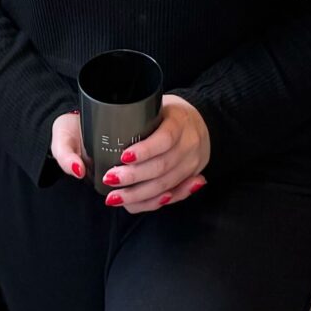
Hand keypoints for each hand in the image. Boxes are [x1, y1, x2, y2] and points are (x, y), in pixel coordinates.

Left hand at [98, 96, 210, 213]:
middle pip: (162, 166)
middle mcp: (190, 144)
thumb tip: (109, 126)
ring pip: (165, 185)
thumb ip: (137, 116)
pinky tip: (135, 204)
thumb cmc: (169, 114)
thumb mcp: (157, 106)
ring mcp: (192, 163)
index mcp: (180, 121)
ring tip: (115, 197)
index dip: (145, 150)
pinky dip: (152, 202)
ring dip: (138, 195)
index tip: (124, 156)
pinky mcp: (191, 178)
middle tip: (110, 179)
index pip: (165, 138)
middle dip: (134, 177)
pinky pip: (172, 196)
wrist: (200, 121)